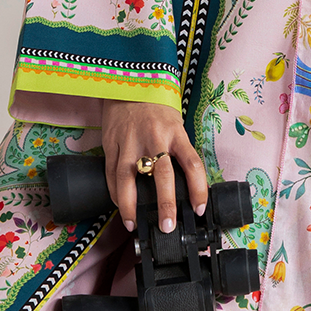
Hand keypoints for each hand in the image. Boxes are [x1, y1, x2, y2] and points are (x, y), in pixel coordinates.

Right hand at [99, 101, 208, 233]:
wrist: (130, 84)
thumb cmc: (157, 110)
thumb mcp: (176, 126)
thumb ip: (179, 153)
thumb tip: (187, 188)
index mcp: (176, 134)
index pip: (193, 165)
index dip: (199, 189)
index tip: (200, 209)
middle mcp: (154, 138)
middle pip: (162, 175)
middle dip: (165, 205)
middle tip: (167, 226)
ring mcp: (130, 141)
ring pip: (128, 178)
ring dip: (130, 205)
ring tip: (132, 224)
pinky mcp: (111, 143)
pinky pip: (111, 173)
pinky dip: (115, 193)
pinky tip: (120, 206)